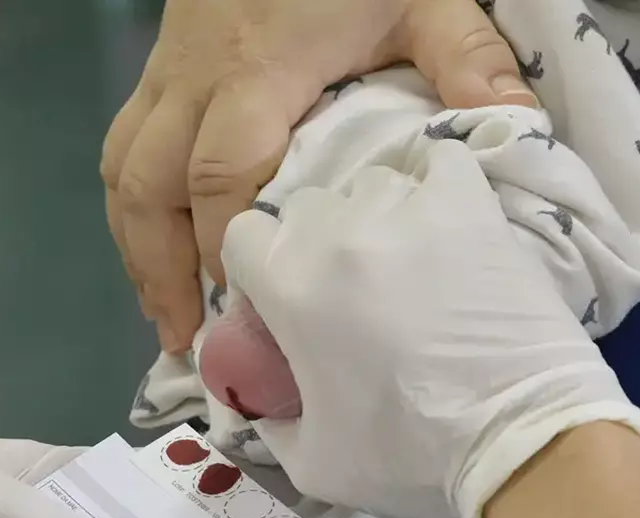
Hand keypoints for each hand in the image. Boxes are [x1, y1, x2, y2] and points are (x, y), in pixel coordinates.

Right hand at [103, 0, 536, 352]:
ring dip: (135, 246)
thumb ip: (466, 58)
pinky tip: (151, 248)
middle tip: (186, 338)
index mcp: (257, 71)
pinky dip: (131, 207)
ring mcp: (166, 74)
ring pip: (122, 169)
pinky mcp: (157, 69)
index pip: (221, 173)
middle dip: (160, 269)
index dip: (224, 245)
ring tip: (161, 311)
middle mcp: (194, 80)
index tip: (245, 307)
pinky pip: (123, 148)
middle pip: (148, 186)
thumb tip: (517, 135)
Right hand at [217, 145, 639, 517]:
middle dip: (310, 247)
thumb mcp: (311, 461)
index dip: (255, 270)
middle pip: (303, 208)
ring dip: (371, 220)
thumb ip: (271, 420)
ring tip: (400, 267)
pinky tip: (441, 225)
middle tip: (343, 296)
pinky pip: (439, 164)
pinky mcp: (472, 206)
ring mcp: (411, 210)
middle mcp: (341, 232)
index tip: (279, 306)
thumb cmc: (410, 457)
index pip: (242, 236)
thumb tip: (263, 399)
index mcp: (291, 285)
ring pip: (367, 187)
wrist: (524, 444)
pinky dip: (433, 186)